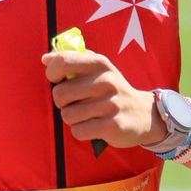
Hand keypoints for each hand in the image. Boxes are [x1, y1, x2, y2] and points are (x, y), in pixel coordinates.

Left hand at [42, 49, 163, 148]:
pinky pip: (78, 131)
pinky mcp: (113, 126)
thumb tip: (46, 58)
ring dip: (72, 119)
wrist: (144, 114)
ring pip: (67, 115)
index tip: (58, 80)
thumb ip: (72, 60)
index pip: (63, 62)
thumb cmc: (111, 90)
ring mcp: (111, 104)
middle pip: (59, 94)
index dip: (52, 73)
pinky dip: (81, 131)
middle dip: (62, 102)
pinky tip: (93, 126)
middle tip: (76, 102)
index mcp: (100, 64)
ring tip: (87, 115)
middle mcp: (106, 81)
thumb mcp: (98, 69)